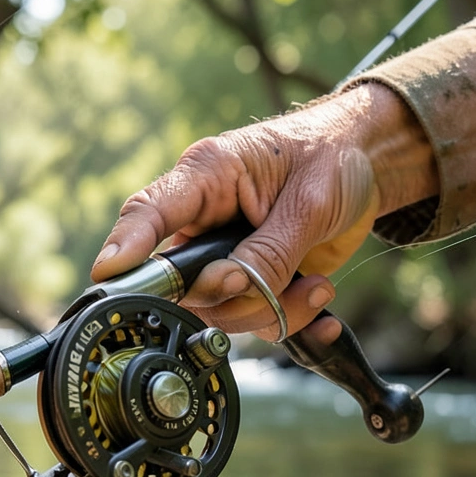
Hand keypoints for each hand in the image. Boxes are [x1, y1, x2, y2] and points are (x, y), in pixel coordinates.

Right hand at [91, 84, 417, 340]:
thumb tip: (237, 288)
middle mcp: (204, 217)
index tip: (108, 275)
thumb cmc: (332, 157)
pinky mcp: (249, 277)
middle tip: (274, 284)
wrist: (367, 164)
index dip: (125, 248)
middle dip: (233, 296)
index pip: (148, 213)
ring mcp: (223, 252)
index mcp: (207, 175)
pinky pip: (253, 318)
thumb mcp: (310, 202)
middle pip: (184, 282)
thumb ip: (271, 250)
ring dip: (272, 309)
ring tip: (314, 285)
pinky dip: (290, 318)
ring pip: (220, 309)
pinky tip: (317, 296)